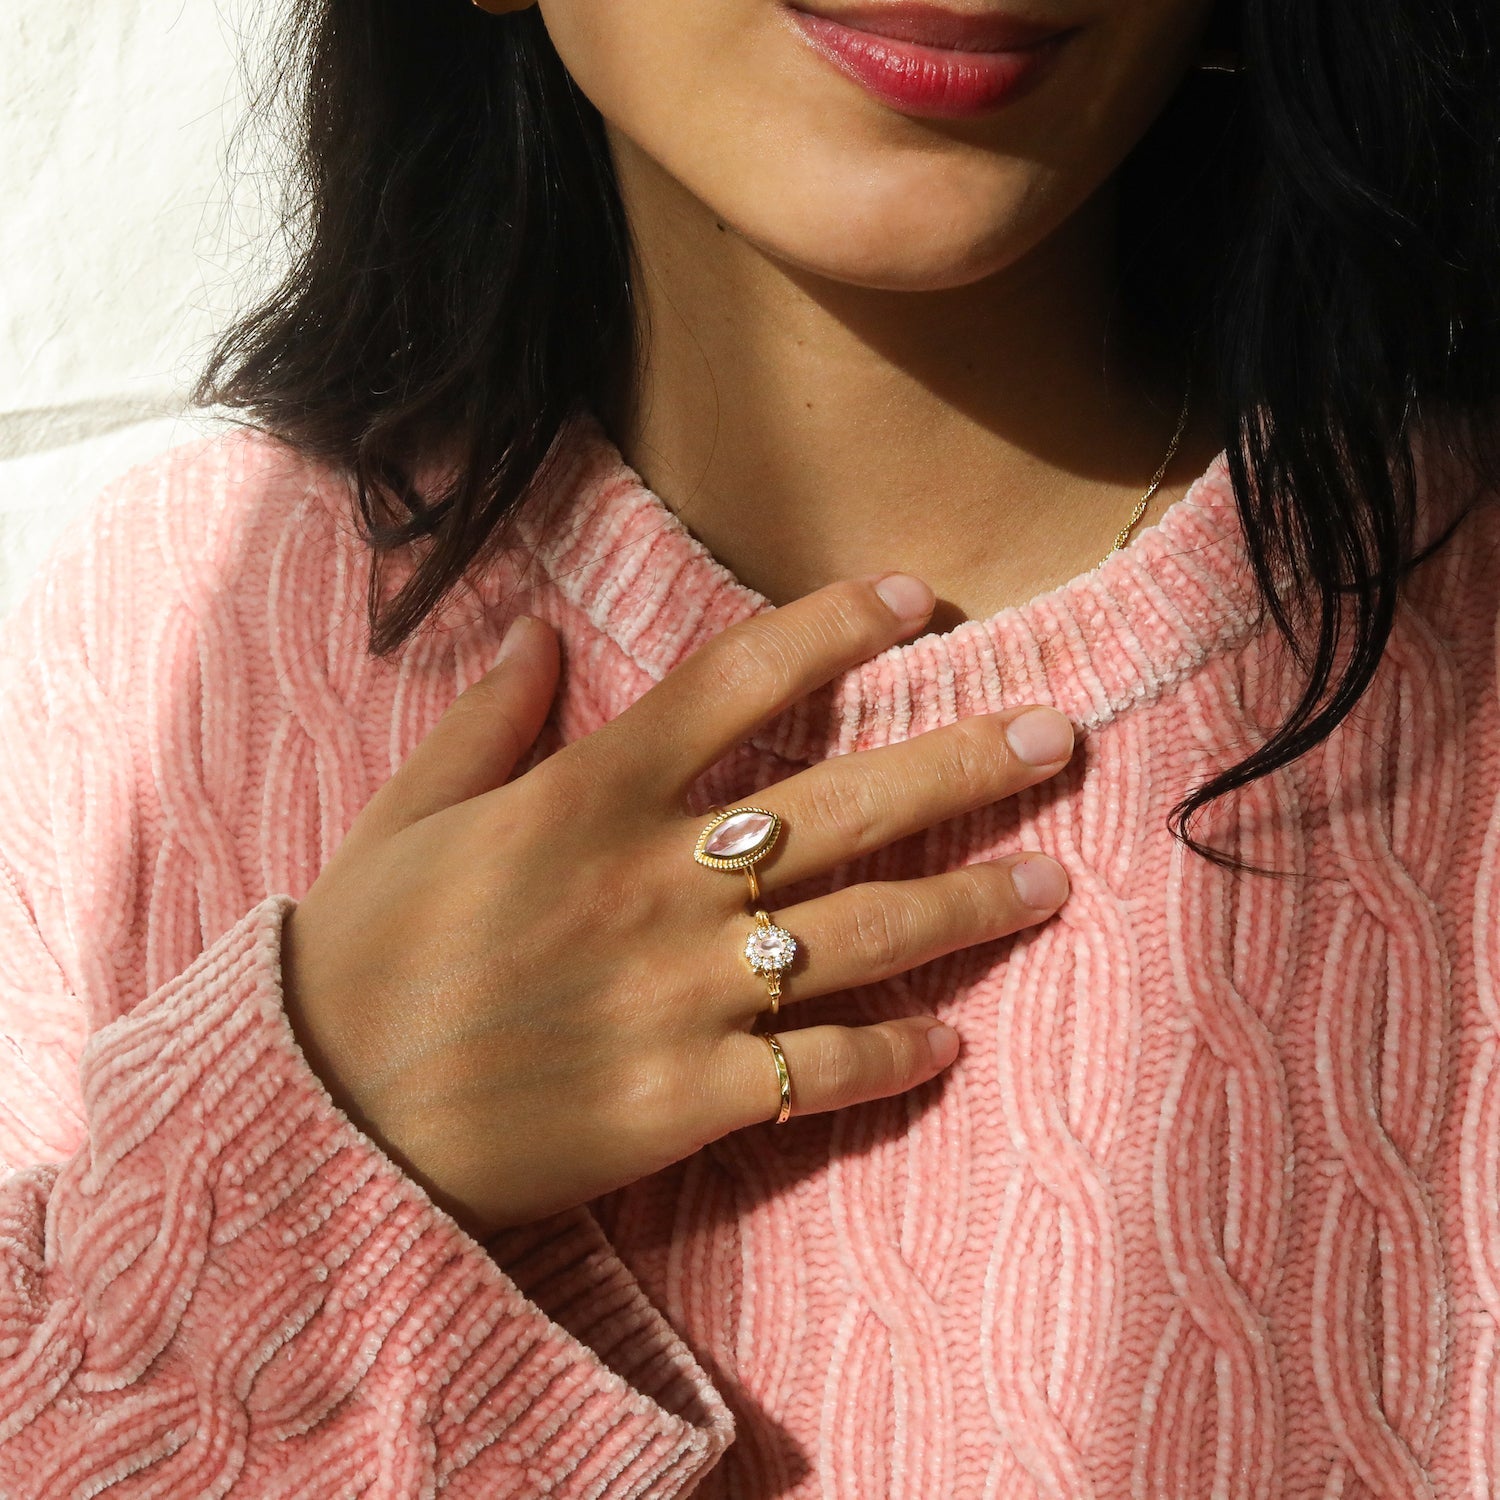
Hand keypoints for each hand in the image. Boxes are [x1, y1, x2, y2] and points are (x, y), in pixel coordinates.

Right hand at [279, 572, 1074, 1238]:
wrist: (326, 1120)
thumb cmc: (363, 960)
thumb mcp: (407, 817)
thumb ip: (485, 720)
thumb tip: (539, 628)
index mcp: (586, 797)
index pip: (738, 681)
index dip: (836, 626)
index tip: (916, 599)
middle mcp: (657, 884)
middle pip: (846, 804)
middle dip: (965, 761)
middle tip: (1060, 735)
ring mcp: (683, 995)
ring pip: (865, 937)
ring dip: (970, 906)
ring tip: (1052, 880)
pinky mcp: (688, 1099)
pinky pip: (821, 1071)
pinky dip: (892, 1057)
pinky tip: (949, 1042)